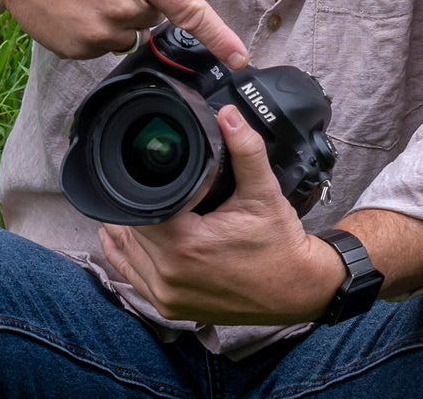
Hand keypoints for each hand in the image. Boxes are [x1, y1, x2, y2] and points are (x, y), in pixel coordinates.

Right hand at [0, 0, 246, 66]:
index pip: (190, 11)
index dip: (219, 37)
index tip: (240, 58)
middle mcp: (125, 7)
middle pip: (152, 17)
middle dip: (139, 0)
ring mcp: (100, 32)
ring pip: (127, 34)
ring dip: (115, 17)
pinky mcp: (78, 49)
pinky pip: (101, 45)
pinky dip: (91, 29)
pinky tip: (69, 5)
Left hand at [99, 105, 345, 324]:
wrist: (296, 289)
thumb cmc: (279, 245)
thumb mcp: (264, 192)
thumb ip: (245, 149)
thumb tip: (228, 115)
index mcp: (184, 244)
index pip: (140, 204)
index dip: (144, 184)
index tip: (158, 171)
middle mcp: (168, 274)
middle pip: (131, 226)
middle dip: (140, 203)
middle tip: (157, 185)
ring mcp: (166, 296)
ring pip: (126, 252)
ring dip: (131, 228)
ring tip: (144, 205)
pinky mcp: (169, 308)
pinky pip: (133, 278)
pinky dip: (128, 256)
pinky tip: (126, 237)